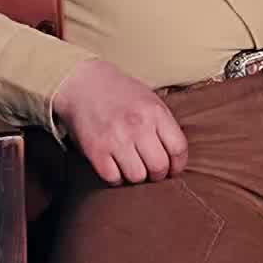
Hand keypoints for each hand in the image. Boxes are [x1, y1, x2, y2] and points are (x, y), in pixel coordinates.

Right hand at [53, 59, 188, 185]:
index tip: (172, 168)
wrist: (83, 84)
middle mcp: (137, 125)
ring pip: (137, 177)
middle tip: (151, 170)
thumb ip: (164, 126)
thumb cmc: (121, 95)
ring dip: (136, 176)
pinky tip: (115, 166)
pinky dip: (116, 177)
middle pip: (159, 167)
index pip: (178, 149)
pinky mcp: (95, 150)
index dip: (178, 165)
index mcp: (155, 112)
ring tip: (132, 166)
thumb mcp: (150, 100)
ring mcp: (115, 138)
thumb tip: (176, 159)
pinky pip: (113, 178)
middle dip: (158, 174)